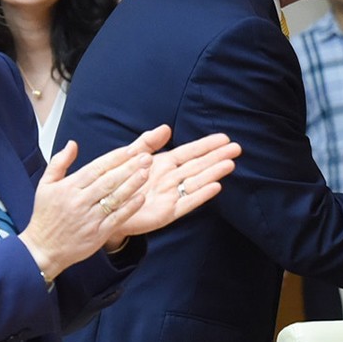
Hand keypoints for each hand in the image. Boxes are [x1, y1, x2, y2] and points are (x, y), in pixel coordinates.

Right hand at [19, 134, 155, 281]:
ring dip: (132, 184)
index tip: (131, 149)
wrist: (42, 249)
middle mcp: (80, 201)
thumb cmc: (45, 217)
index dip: (115, 158)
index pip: (96, 168)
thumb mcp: (45, 186)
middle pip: (108, 181)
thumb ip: (59, 162)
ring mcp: (90, 218)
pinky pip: (117, 218)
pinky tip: (141, 197)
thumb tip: (72, 144)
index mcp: (69, 188)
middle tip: (146, 157)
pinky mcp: (98, 233)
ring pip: (115, 198)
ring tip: (146, 172)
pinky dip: (130, 208)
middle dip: (129, 167)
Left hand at [117, 130, 240, 236]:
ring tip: (229, 164)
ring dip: (213, 173)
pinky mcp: (167, 213)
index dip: (207, 145)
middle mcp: (171, 179)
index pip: (190, 152)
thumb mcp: (130, 157)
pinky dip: (201, 195)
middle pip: (199, 165)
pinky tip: (216, 187)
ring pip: (197, 182)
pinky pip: (187, 202)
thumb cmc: (119, 182)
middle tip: (237, 149)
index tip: (224, 138)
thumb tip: (166, 128)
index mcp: (163, 164)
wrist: (105, 209)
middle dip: (217, 157)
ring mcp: (171, 196)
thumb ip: (147, 143)